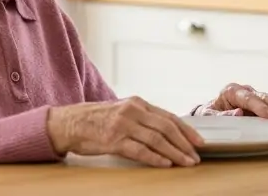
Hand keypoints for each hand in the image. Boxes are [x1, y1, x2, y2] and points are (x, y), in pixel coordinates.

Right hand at [46, 97, 205, 167]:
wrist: (69, 123)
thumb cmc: (97, 119)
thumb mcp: (123, 111)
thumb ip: (143, 118)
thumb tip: (168, 132)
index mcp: (138, 103)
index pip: (168, 117)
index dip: (186, 130)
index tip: (198, 141)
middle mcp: (133, 111)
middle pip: (166, 127)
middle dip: (184, 143)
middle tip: (196, 155)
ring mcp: (123, 125)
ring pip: (156, 139)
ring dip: (174, 152)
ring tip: (186, 162)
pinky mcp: (113, 140)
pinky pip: (139, 150)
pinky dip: (155, 158)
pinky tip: (165, 163)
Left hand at [194, 83, 267, 118]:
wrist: (210, 114)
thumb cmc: (209, 114)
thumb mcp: (208, 115)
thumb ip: (221, 115)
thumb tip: (238, 112)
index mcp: (232, 90)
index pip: (248, 97)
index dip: (259, 107)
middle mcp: (246, 91)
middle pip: (265, 97)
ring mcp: (256, 96)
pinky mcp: (263, 103)